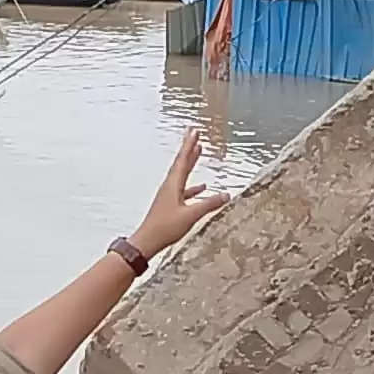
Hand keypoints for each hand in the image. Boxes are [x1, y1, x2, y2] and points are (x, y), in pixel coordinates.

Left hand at [125, 131, 225, 259]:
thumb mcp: (191, 215)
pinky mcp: (170, 205)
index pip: (183, 160)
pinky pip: (184, 190)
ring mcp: (169, 195)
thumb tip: (226, 195)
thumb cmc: (165, 228)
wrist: (147, 242)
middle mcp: (169, 187)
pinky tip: (201, 188)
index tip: (194, 132)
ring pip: (182, 174)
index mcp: (173, 185)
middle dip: (189, 148)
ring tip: (198, 153)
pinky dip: (193, 186)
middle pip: (181, 163)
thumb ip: (209, 204)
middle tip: (195, 135)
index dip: (189, 145)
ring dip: (190, 163)